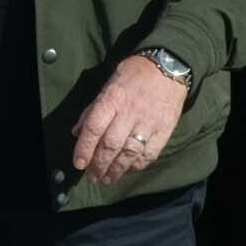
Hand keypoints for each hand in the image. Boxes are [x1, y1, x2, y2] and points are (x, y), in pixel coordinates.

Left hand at [67, 52, 187, 184]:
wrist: (168, 66)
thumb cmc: (134, 75)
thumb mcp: (108, 85)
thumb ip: (93, 109)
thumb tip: (77, 132)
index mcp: (112, 98)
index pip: (94, 127)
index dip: (84, 148)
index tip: (79, 163)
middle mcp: (130, 111)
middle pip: (111, 144)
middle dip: (99, 165)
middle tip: (92, 177)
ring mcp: (149, 122)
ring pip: (130, 153)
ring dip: (116, 169)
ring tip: (107, 179)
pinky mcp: (164, 129)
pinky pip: (149, 154)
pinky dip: (137, 165)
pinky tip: (128, 170)